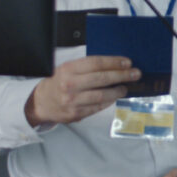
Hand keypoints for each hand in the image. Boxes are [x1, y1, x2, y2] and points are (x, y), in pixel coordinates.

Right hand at [24, 55, 139, 126]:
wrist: (41, 102)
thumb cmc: (59, 82)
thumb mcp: (68, 69)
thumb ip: (88, 67)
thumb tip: (116, 64)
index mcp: (68, 69)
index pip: (96, 63)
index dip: (114, 62)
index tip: (128, 62)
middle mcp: (70, 84)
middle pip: (102, 79)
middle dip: (122, 75)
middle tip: (136, 74)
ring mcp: (72, 101)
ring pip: (101, 95)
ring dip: (117, 91)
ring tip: (126, 88)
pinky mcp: (75, 114)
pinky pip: (97, 107)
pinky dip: (108, 102)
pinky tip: (114, 97)